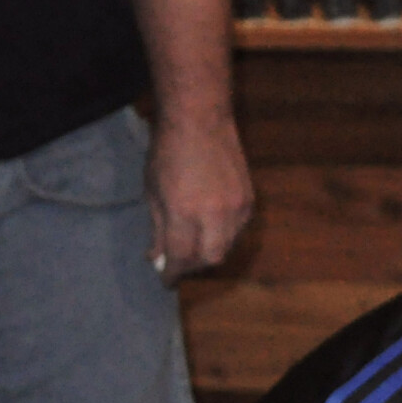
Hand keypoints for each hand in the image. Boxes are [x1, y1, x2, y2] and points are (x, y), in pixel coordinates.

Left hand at [146, 111, 252, 282]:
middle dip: (193, 267)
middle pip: (209, 259)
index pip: (180, 256)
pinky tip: (210, 228)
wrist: (201, 121)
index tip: (165, 281)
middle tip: (180, 265)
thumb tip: (157, 257)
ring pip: (227, 246)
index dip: (171, 273)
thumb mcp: (152, 191)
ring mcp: (236, 207)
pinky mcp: (249, 199)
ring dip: (209, 252)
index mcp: (184, 212)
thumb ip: (157, 228)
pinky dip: (223, 236)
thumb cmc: (167, 152)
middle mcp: (214, 214)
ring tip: (194, 246)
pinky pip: (238, 230)